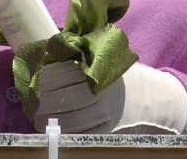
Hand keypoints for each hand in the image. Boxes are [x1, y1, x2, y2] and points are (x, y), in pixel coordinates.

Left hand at [33, 60, 186, 134]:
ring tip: (37, 120)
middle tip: (31, 105)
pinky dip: (66, 134)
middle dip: (42, 102)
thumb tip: (50, 51)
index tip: (33, 82)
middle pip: (62, 98)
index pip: (61, 73)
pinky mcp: (109, 131)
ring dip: (50, 121)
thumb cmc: (122, 76)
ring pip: (69, 120)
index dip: (43, 79)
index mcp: (98, 70)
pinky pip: (82, 134)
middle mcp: (101, 92)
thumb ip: (81, 56)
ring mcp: (105, 114)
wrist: (155, 99)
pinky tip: (56, 131)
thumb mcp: (105, 59)